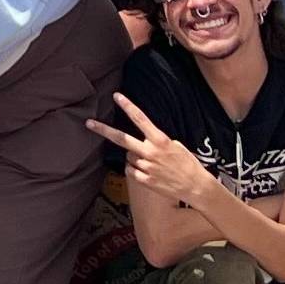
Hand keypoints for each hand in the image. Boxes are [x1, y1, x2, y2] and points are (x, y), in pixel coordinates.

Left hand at [84, 95, 219, 209]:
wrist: (195, 187)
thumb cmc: (187, 165)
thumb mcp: (176, 146)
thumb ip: (156, 142)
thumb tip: (142, 142)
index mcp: (160, 140)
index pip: (141, 119)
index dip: (128, 107)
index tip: (116, 96)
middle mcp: (150, 152)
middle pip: (121, 139)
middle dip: (103, 130)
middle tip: (88, 123)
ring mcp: (145, 167)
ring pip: (128, 158)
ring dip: (135, 159)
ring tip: (153, 165)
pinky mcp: (143, 179)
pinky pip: (130, 171)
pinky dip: (136, 171)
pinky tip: (149, 173)